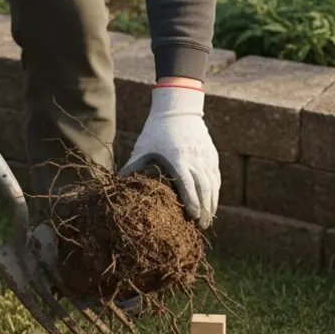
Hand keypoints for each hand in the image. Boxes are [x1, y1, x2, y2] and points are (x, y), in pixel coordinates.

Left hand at [120, 83, 219, 229]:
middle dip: (204, 209)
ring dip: (212, 202)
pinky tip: (213, 201)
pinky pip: (216, 176)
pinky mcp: (212, 154)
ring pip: (213, 184)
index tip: (193, 218)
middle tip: (202, 226)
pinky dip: (216, 191)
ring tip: (209, 218)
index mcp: (178, 160)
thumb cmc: (156, 129)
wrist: (178, 107)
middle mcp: (195, 160)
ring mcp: (206, 157)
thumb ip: (133, 166)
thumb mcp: (143, 147)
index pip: (188, 186)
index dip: (192, 204)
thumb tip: (118, 183)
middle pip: (204, 189)